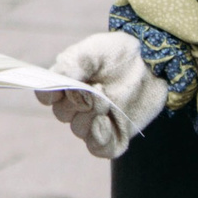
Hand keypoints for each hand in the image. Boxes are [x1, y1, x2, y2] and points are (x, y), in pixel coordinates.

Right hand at [40, 32, 167, 159]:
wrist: (151, 63)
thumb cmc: (119, 54)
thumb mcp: (94, 49)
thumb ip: (74, 62)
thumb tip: (60, 79)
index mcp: (66, 83)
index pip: (46, 96)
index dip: (49, 94)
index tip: (60, 87)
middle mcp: (76, 105)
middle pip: (62, 114)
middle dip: (76, 102)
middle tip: (95, 89)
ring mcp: (93, 122)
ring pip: (79, 129)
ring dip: (90, 116)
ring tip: (106, 99)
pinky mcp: (113, 136)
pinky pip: (98, 147)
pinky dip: (98, 136)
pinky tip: (105, 121)